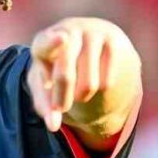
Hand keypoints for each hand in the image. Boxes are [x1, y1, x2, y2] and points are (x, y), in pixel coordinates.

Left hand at [27, 18, 137, 132]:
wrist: (86, 44)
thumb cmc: (57, 68)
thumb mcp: (44, 85)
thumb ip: (45, 105)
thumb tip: (53, 126)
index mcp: (44, 41)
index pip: (46, 44)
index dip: (52, 43)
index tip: (62, 39)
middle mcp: (68, 31)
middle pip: (65, 75)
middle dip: (61, 98)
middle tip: (60, 108)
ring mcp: (93, 35)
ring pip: (89, 84)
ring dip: (81, 96)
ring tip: (77, 90)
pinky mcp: (114, 42)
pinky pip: (108, 81)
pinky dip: (99, 89)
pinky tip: (95, 80)